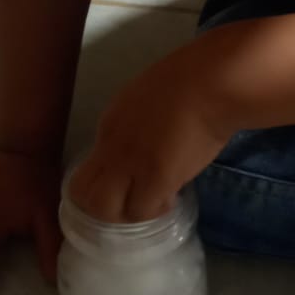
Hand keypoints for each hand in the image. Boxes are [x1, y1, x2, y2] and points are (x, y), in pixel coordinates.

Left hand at [69, 39, 234, 223]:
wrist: (210, 85)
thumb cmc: (188, 81)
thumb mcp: (144, 101)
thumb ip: (133, 126)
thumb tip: (137, 148)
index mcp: (108, 126)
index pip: (83, 173)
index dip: (100, 188)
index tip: (123, 187)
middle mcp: (112, 149)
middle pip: (86, 196)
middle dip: (105, 209)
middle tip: (131, 203)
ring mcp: (132, 165)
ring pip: (108, 210)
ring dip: (130, 213)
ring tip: (153, 202)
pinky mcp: (158, 178)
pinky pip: (143, 210)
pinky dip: (156, 210)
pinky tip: (173, 197)